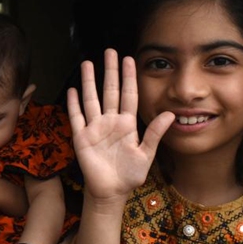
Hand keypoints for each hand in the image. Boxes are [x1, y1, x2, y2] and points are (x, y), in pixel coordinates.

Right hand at [65, 49, 173, 201]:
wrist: (111, 192)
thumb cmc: (129, 175)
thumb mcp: (146, 155)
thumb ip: (154, 134)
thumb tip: (170, 114)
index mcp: (127, 124)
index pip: (128, 95)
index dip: (129, 77)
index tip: (129, 59)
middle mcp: (110, 122)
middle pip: (109, 91)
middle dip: (110, 71)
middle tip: (109, 51)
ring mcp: (94, 128)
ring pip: (91, 99)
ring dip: (89, 81)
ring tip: (87, 63)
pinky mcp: (81, 138)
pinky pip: (76, 117)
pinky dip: (73, 104)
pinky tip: (72, 90)